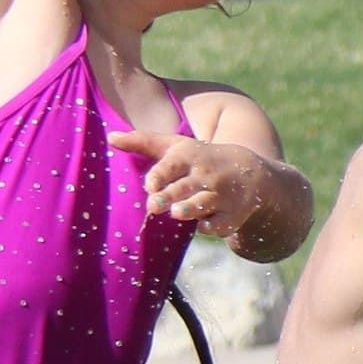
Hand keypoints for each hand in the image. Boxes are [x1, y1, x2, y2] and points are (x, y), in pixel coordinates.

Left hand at [110, 130, 269, 236]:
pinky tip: (202, 224)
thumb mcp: (177, 147)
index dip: (161, 174)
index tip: (150, 185)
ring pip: (203, 204)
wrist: (252, 173)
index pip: (173, 165)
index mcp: (190, 157)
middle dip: (169, 196)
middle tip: (153, 205)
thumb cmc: (202, 159)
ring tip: (176, 213)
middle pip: (184, 187)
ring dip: (190, 209)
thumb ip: (143, 142)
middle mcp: (206, 175)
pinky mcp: (233, 215)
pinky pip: (219, 224)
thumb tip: (110, 137)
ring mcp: (222, 195)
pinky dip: (211, 226)